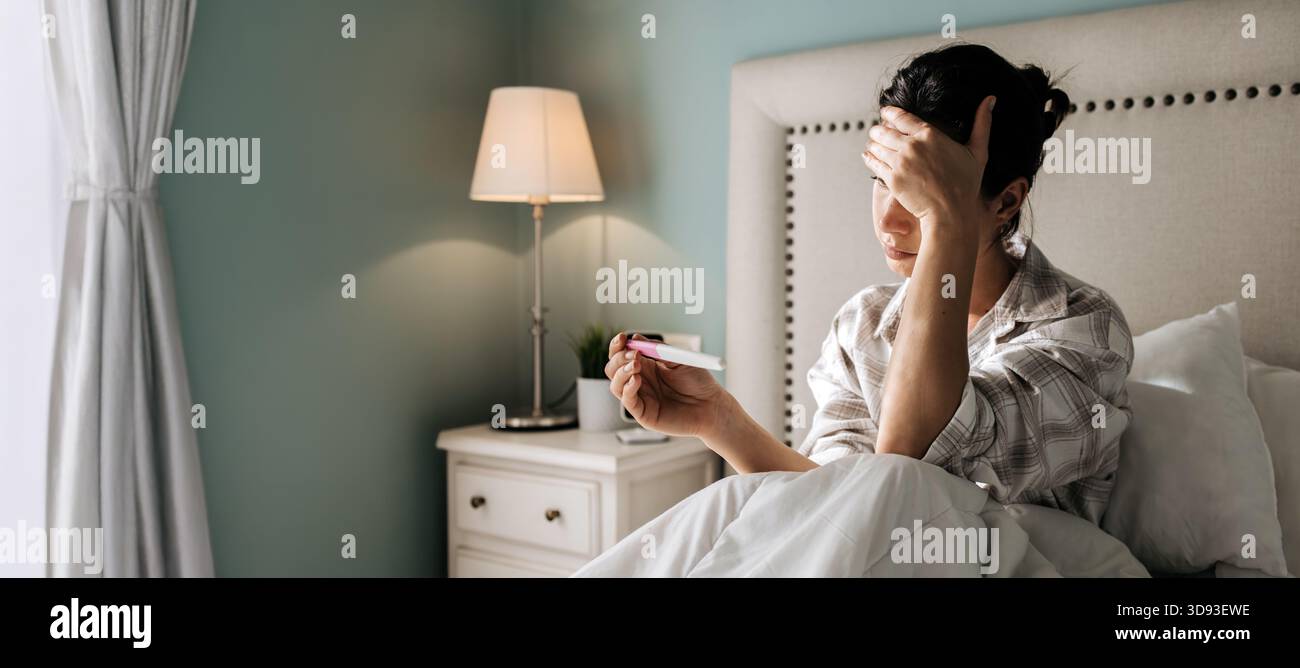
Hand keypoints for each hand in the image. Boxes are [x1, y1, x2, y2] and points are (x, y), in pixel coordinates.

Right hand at [606, 332, 726, 437]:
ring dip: (621, 372)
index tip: (621, 338)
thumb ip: (657, 349)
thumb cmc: (699, 382)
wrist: (712, 405)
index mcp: (647, 366)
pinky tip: (637, 380)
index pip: (622, 355)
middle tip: (633, 355)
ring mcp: (641, 398)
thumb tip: (635, 337)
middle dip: (618, 358)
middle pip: (613, 368)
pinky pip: (627, 401)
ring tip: (635, 365)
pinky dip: (628, 388)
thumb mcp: (678, 359)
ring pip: (615, 384)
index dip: (617, 346)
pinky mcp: (644, 414)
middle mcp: (640, 381)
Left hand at [862, 96, 994, 234]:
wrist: (950, 212)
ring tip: (872, 143)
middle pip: (884, 130)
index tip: (885, 113)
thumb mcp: (978, 151)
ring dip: (873, 143)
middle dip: (878, 130)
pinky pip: (874, 163)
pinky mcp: (892, 178)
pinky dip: (869, 158)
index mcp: (929, 134)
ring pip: (877, 146)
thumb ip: (982, 124)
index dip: (889, 113)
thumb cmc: (965, 185)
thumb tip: (990, 99)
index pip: (901, 117)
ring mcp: (900, 162)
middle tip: (876, 130)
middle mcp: (912, 145)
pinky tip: (868, 156)